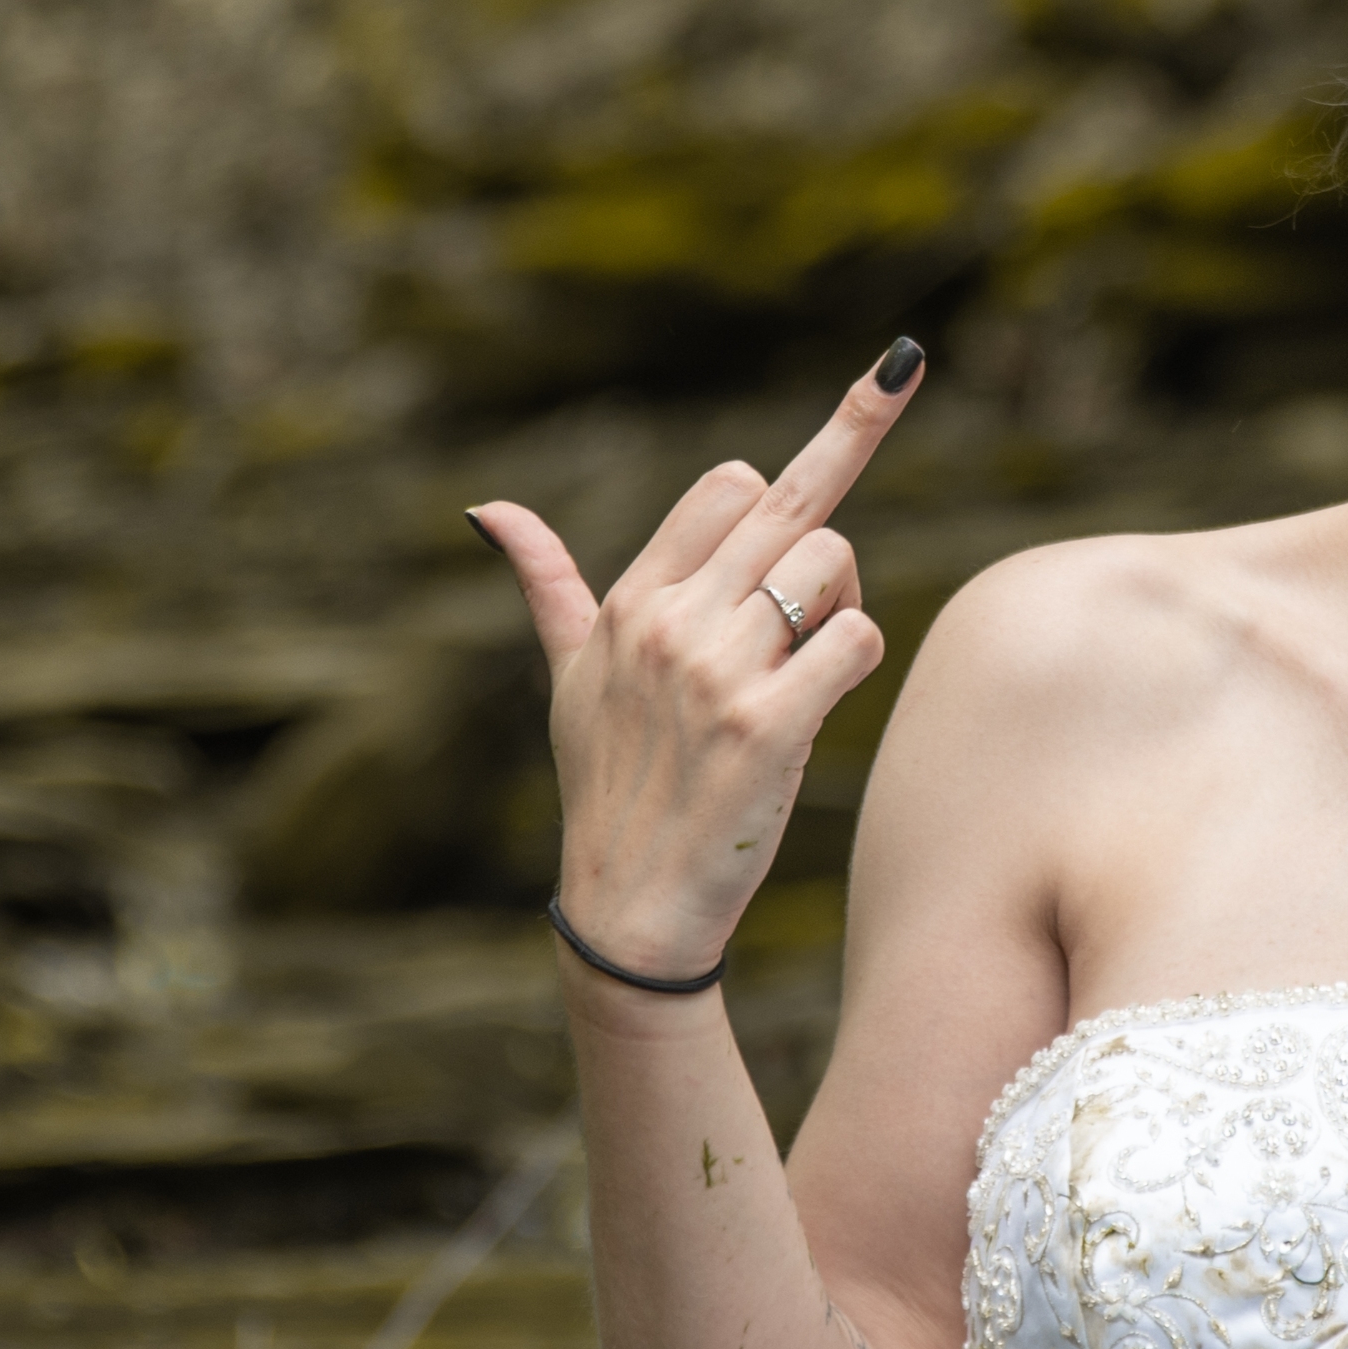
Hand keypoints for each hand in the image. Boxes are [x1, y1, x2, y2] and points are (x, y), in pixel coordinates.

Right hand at [468, 341, 924, 985]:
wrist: (629, 907)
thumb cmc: (611, 787)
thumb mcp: (567, 677)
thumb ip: (544, 582)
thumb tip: (489, 509)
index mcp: (629, 599)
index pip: (730, 483)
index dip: (795, 477)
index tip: (853, 440)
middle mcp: (667, 620)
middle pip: (793, 507)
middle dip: (822, 555)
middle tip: (801, 634)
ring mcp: (713, 670)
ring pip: (833, 562)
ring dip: (842, 612)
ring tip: (798, 679)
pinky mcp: (763, 726)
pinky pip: (858, 639)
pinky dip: (857, 664)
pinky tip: (815, 708)